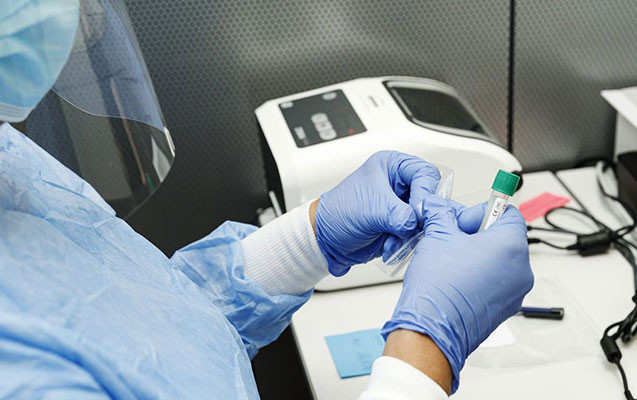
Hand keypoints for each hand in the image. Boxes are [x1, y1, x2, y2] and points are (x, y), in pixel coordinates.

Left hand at [314, 151, 439, 275]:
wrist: (326, 240)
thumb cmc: (338, 213)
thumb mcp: (372, 208)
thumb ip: (401, 214)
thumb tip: (419, 222)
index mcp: (391, 166)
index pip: (424, 173)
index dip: (425, 193)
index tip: (418, 211)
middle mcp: (398, 183)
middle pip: (429, 195)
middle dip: (420, 215)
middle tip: (413, 226)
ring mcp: (400, 205)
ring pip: (424, 217)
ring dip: (413, 232)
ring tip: (395, 239)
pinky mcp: (400, 224)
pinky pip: (416, 233)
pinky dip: (407, 242)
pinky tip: (392, 245)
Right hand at [382, 195, 532, 392]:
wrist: (432, 330)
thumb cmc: (438, 288)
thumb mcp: (436, 235)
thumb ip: (441, 214)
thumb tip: (438, 206)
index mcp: (511, 246)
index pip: (508, 212)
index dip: (481, 212)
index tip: (461, 220)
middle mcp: (521, 269)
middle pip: (504, 237)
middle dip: (476, 234)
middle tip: (451, 238)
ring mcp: (515, 292)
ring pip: (499, 261)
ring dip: (476, 255)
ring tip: (449, 261)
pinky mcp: (504, 309)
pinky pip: (496, 283)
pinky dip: (479, 276)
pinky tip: (454, 280)